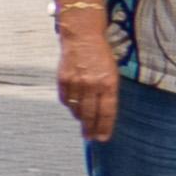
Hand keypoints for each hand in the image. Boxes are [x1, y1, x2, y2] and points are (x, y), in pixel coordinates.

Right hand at [53, 24, 117, 138]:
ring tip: (82, 123)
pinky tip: (73, 106)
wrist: (82, 36)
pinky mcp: (63, 79)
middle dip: (90, 129)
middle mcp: (92, 84)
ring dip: (80, 117)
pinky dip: (69, 105)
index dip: (104, 127)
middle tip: (90, 137)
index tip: (102, 138)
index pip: (107, 112)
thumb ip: (108, 92)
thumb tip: (103, 112)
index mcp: (109, 83)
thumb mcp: (112, 73)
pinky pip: (65, 99)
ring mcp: (76, 82)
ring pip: (77, 109)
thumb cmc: (101, 55)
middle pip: (91, 114)